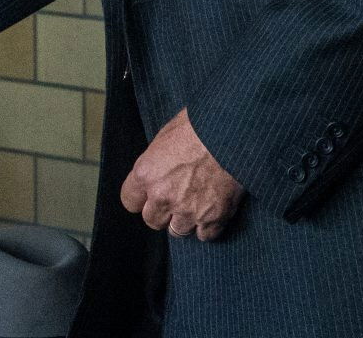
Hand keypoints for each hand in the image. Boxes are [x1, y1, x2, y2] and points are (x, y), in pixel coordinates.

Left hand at [120, 108, 242, 241]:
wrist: (231, 133)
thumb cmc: (198, 126)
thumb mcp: (164, 137)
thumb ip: (155, 162)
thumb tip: (156, 171)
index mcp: (146, 173)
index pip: (130, 201)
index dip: (141, 198)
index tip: (149, 195)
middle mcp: (163, 196)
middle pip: (152, 220)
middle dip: (162, 212)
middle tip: (175, 199)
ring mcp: (188, 210)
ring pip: (177, 232)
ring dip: (184, 221)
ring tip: (194, 205)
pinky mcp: (214, 218)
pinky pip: (205, 235)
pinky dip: (208, 226)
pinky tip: (211, 212)